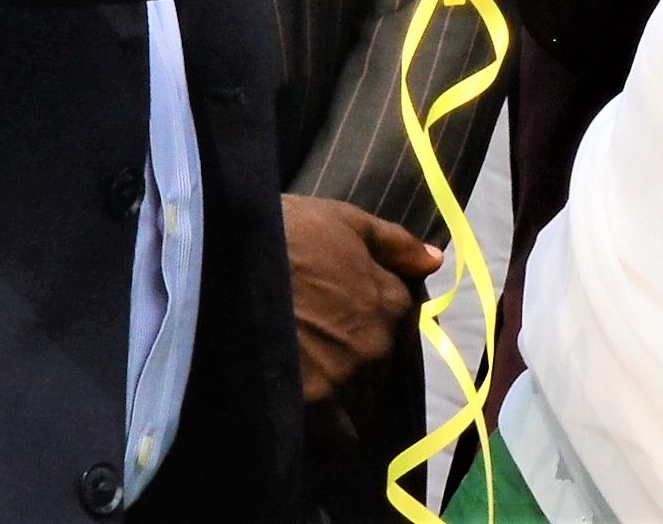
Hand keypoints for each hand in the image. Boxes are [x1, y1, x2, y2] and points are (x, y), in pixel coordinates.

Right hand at [283, 193, 440, 434]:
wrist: (227, 263)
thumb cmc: (288, 235)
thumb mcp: (345, 222)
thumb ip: (395, 244)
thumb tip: (435, 260)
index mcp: (393, 301)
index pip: (401, 327)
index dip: (372, 325)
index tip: (339, 323)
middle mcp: (380, 344)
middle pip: (381, 369)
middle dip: (357, 364)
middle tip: (316, 352)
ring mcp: (349, 378)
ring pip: (363, 406)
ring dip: (343, 400)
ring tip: (306, 384)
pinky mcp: (316, 407)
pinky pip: (338, 439)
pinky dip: (327, 435)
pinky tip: (303, 416)